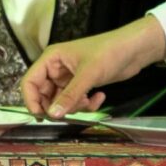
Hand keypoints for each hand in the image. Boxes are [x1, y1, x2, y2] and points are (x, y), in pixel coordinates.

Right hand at [23, 17, 165, 116]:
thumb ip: (69, 96)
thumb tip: (52, 115)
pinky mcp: (82, 84)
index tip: (41, 116)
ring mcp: (69, 77)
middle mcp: (57, 68)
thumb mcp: (88, 75)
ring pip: (61, 101)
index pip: (30, 81)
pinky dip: (86, 104)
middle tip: (71, 112)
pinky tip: (99, 97)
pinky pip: (75, 101)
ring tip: (89, 101)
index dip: (31, 100)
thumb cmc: (109, 53)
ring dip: (74, 106)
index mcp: (51, 59)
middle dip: (58, 106)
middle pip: (44, 94)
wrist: (135, 49)